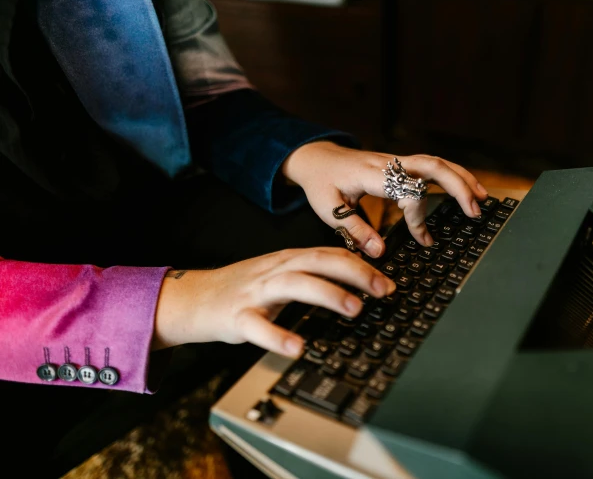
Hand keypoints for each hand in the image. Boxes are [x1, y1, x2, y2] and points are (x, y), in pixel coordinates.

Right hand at [152, 247, 395, 355]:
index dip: (361, 266)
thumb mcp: (280, 275)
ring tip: (354, 309)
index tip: (388, 281)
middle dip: (355, 274)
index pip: (330, 255)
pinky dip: (278, 336)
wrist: (193, 298)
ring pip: (295, 285)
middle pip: (319, 262)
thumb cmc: (243, 289)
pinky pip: (258, 327)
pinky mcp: (237, 317)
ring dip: (328, 294)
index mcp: (288, 260)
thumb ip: (312, 275)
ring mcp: (256, 293)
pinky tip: (297, 348)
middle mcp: (275, 271)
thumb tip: (356, 284)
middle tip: (383, 290)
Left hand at [281, 142, 488, 257]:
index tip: (422, 239)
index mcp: (372, 174)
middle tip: (474, 211)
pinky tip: (467, 188)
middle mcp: (390, 163)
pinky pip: (432, 165)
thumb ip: (354, 231)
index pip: (407, 189)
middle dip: (457, 186)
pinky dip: (453, 175)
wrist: (317, 157)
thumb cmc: (322, 183)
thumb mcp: (328, 210)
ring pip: (437, 162)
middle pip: (432, 166)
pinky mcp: (402, 164)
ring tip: (482, 199)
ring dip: (462, 178)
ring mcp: (398, 161)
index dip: (418, 216)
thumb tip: (379, 252)